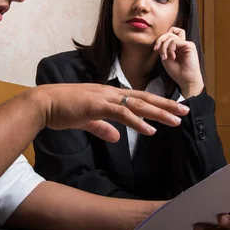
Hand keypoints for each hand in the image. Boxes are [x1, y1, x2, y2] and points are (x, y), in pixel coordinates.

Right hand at [34, 83, 189, 142]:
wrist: (44, 103)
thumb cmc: (61, 109)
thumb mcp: (86, 119)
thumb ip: (103, 127)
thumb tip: (117, 137)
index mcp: (107, 95)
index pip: (137, 98)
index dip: (156, 103)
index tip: (173, 108)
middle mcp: (109, 93)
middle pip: (143, 98)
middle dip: (166, 104)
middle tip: (185, 110)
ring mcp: (104, 98)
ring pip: (137, 104)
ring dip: (158, 112)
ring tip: (176, 120)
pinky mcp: (97, 106)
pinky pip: (122, 114)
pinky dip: (138, 122)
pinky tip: (151, 130)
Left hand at [154, 27, 203, 97]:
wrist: (185, 80)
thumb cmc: (176, 71)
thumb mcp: (165, 58)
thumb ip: (163, 47)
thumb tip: (160, 39)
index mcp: (177, 46)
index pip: (169, 34)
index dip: (161, 38)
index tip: (155, 49)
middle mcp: (182, 43)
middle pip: (169, 32)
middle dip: (160, 40)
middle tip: (157, 49)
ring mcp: (186, 44)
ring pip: (171, 36)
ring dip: (164, 46)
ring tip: (165, 57)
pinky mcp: (190, 45)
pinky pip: (176, 41)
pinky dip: (170, 48)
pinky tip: (172, 57)